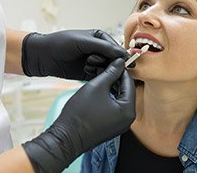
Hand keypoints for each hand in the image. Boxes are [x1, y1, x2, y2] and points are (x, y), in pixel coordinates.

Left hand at [21, 29, 129, 79]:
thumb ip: (103, 47)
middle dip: (107, 63)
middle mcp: (99, 50)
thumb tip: (121, 53)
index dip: (119, 55)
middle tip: (94, 62)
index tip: (123, 63)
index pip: (115, 47)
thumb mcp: (82, 42)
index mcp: (100, 38)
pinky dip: (96, 75)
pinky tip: (87, 71)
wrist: (43, 56)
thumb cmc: (60, 43)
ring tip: (87, 65)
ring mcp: (94, 62)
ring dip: (100, 69)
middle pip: (114, 60)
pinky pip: (99, 76)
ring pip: (107, 69)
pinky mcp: (89, 73)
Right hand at [22, 58, 134, 172]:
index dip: (121, 69)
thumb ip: (111, 73)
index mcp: (128, 111)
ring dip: (112, 86)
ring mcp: (120, 124)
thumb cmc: (80, 114)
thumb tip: (119, 62)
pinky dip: (109, 96)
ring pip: (120, 98)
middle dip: (116, 78)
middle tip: (107, 66)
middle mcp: (128, 119)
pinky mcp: (111, 126)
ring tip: (102, 74)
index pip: (129, 83)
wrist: (66, 137)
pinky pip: (114, 107)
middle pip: (126, 91)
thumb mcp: (97, 87)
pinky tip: (100, 87)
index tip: (115, 60)